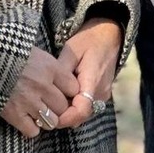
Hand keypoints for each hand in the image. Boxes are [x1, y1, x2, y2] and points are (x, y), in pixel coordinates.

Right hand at [2, 41, 80, 138]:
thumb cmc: (10, 53)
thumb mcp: (35, 52)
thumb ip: (51, 67)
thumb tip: (64, 81)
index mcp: (50, 68)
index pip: (73, 88)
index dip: (69, 91)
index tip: (62, 91)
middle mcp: (43, 86)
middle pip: (63, 106)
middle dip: (58, 107)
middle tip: (50, 105)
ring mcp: (29, 102)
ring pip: (52, 121)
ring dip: (47, 120)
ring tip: (39, 114)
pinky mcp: (15, 115)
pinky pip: (33, 131)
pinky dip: (31, 128)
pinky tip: (26, 120)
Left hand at [55, 14, 124, 130]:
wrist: (109, 34)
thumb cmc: (89, 40)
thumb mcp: (70, 51)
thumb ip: (60, 73)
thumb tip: (48, 92)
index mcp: (93, 81)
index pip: (81, 111)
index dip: (64, 118)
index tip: (47, 115)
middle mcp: (101, 93)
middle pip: (80, 116)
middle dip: (62, 117)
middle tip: (43, 109)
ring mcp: (103, 95)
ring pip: (83, 114)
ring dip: (68, 112)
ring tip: (51, 102)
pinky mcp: (102, 94)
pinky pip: (87, 107)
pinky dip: (74, 107)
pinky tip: (63, 97)